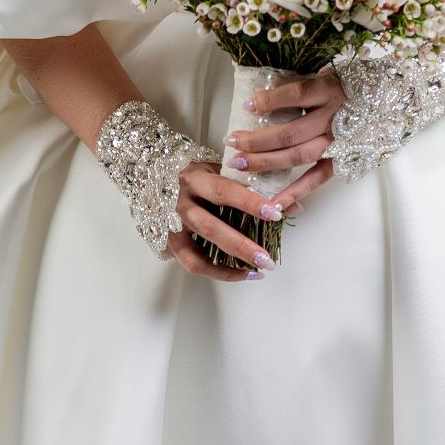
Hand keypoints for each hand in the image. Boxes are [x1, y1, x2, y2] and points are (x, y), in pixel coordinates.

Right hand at [165, 161, 283, 281]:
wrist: (152, 177)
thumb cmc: (195, 175)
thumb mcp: (219, 170)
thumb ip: (253, 185)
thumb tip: (292, 206)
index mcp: (194, 178)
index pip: (224, 190)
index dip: (250, 203)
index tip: (276, 213)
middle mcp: (180, 203)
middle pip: (211, 227)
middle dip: (242, 245)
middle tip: (268, 258)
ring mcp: (173, 226)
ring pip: (200, 251)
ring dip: (232, 264)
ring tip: (259, 269)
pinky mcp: (170, 243)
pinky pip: (194, 264)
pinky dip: (218, 272)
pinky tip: (241, 274)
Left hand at [223, 73, 342, 213]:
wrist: (388, 101)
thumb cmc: (348, 85)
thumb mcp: (326, 73)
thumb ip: (299, 82)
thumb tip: (261, 88)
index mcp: (330, 90)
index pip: (297, 95)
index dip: (271, 100)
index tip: (247, 104)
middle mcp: (335, 117)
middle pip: (292, 132)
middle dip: (258, 140)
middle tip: (232, 141)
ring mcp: (339, 142)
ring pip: (299, 156)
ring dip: (267, 162)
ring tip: (240, 163)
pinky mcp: (342, 160)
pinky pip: (316, 179)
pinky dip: (294, 192)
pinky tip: (272, 203)